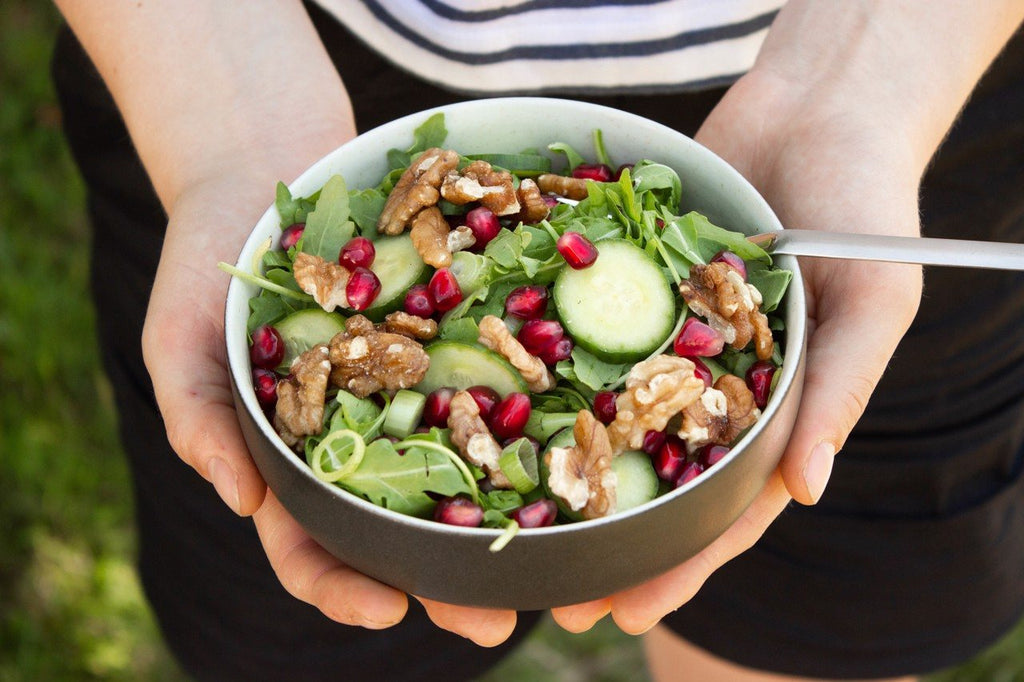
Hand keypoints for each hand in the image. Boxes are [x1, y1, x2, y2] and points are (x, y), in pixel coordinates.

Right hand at [140, 141, 520, 644]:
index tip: (387, 607)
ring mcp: (409, 399)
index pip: (311, 546)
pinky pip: (489, 388)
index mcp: (291, 463)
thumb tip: (236, 501)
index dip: (343, 586)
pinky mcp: (448, 350)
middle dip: (446, 582)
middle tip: (499, 618)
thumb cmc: (211, 263)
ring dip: (503, 522)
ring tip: (555, 556)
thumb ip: (196, 416)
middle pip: (402, 531)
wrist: (269, 170)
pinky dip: (524, 421)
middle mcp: (359, 444)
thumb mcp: (181, 336)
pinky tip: (568, 443)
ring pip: (460, 473)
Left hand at [553, 63, 924, 634]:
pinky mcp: (628, 289)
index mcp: (773, 411)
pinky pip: (583, 334)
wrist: (820, 107)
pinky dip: (547, 367)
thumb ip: (838, 390)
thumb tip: (809, 492)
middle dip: (606, 540)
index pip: (724, 509)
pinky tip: (497, 402)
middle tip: (546, 599)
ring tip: (509, 525)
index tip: (623, 612)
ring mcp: (664, 340)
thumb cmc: (867, 203)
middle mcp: (710, 385)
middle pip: (652, 478)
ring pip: (606, 415)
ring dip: (563, 469)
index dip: (678, 564)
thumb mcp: (873, 299)